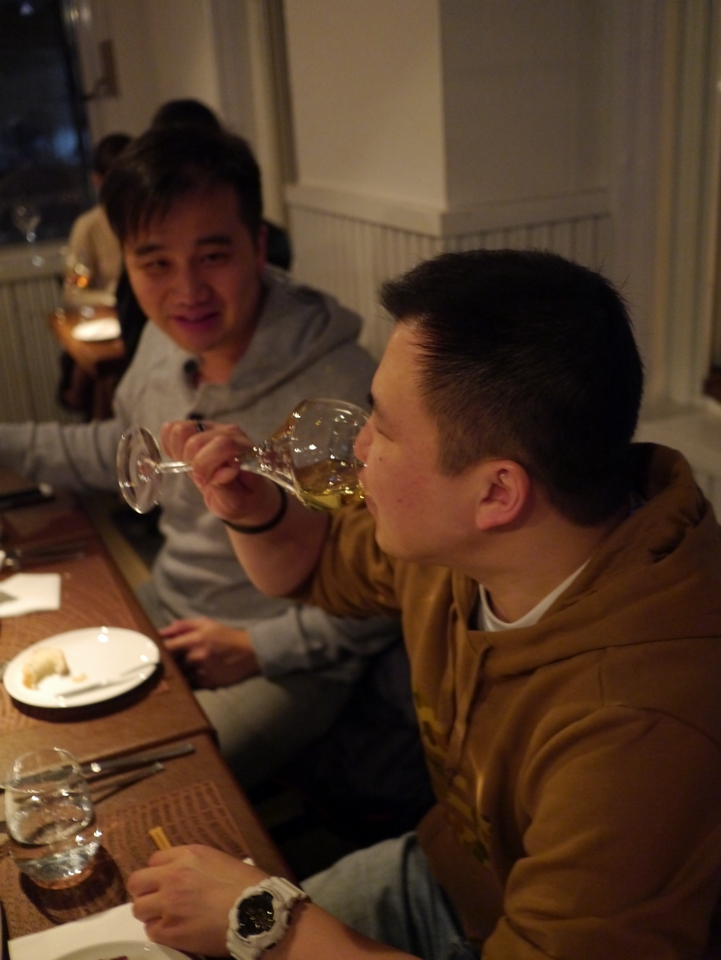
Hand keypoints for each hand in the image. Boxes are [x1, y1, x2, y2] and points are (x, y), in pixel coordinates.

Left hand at [128, 844, 266, 954]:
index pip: (154, 860)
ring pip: (139, 908)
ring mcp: (169, 904)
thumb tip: (183, 874)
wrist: (257, 912)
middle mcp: (173, 876)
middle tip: (156, 900)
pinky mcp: (170, 931)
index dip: (158, 873)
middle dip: (144, 891)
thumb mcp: (219, 861)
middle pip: (137, 882)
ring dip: (150, 913)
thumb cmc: (246, 885)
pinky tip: (175, 931)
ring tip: (166, 918)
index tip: (164, 882)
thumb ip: (194, 864)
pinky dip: (160, 932)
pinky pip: (151, 931)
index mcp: (187, 855)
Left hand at [159, 618, 260, 686]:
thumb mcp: (206, 623)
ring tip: (178, 669)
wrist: (250, 653)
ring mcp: (202, 672)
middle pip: (172, 663)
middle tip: (163, 661)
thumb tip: (161, 631)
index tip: (154, 651)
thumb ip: (182, 626)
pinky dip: (187, 681)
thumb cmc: (225, 635)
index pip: (168, 647)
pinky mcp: (208, 684)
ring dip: (177, 673)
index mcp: (196, 639)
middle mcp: (197, 657)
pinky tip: (191, 675)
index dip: (158, 650)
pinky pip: (190, 684)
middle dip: (167, 662)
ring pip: (180, 675)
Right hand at [160, 420, 280, 526]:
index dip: (205, 464)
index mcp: (244, 449)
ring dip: (179, 453)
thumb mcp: (236, 502)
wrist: (240, 494)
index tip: (203, 482)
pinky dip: (169, 446)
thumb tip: (225, 469)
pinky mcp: (195, 429)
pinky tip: (181, 459)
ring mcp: (211, 428)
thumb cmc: (240, 498)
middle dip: (192, 464)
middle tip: (201, 479)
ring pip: (180, 430)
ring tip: (192, 468)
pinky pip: (170, 429)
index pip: (221, 444)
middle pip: (195, 440)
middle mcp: (228, 432)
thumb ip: (227, 486)